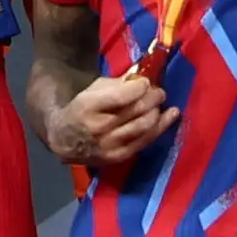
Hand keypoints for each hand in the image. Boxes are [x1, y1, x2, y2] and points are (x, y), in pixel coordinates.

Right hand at [50, 70, 174, 167]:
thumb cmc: (81, 110)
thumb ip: (115, 85)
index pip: (120, 96)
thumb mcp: (91, 91)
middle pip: (136, 111)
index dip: (139, 87)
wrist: (65, 141)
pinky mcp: (119, 157)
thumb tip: (141, 80)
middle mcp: (99, 128)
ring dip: (157, 111)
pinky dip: (161, 127)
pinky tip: (171, 116)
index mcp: (88, 106)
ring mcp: (110, 145)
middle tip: (159, 91)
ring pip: (144, 126)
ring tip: (160, 103)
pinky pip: (146, 141)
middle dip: (153, 98)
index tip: (146, 82)